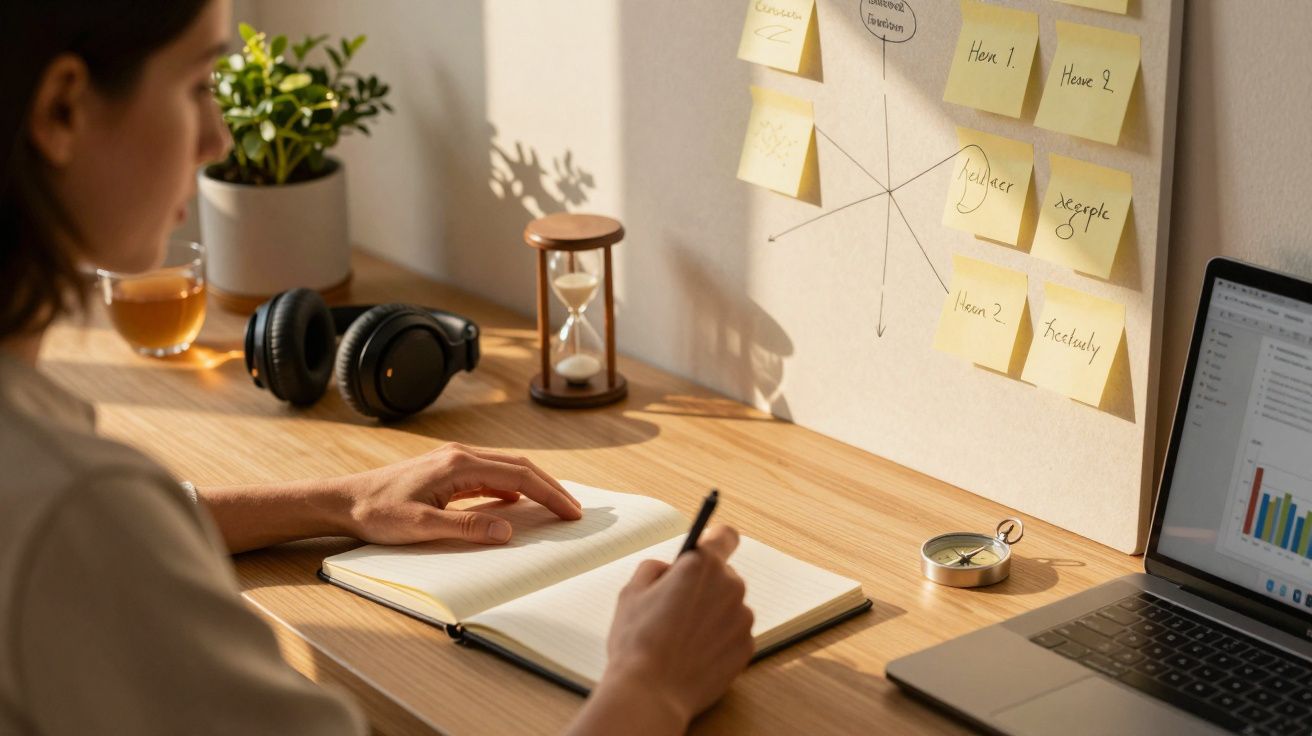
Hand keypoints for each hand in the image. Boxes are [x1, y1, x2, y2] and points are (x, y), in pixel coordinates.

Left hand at [336, 442, 581, 544]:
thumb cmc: (377, 512)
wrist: (344, 500)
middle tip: (573, 511)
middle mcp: (460, 456)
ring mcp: (453, 461)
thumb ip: (466, 527)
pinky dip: (512, 487)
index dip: (548, 494)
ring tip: (554, 505)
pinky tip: (516, 503)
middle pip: (518, 467)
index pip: (517, 477)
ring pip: (506, 468)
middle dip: (550, 488)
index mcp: (458, 464)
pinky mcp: (447, 470)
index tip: (570, 512)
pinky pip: (490, 475)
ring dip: (533, 486)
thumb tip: (508, 530)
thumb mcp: (421, 526)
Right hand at [569, 525, 753, 734]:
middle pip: (723, 576)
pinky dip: (719, 639)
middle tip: (677, 608)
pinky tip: (694, 653)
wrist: (650, 693)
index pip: (725, 536)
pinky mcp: (747, 646)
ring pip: (729, 606)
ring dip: (712, 614)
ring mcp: (742, 618)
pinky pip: (733, 634)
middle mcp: (730, 586)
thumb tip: (670, 570)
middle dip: (704, 587)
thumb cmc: (638, 641)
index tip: (708, 546)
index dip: (715, 540)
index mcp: (701, 565)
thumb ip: (655, 568)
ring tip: (683, 637)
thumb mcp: (632, 591)